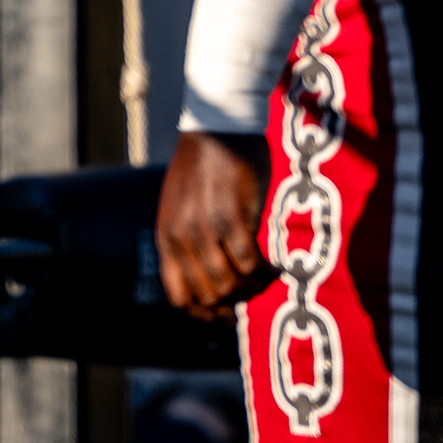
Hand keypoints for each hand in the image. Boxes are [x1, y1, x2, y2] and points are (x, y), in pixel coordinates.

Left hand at [156, 128, 270, 314]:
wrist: (216, 126)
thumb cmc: (203, 167)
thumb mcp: (181, 208)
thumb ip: (189, 242)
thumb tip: (213, 283)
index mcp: (166, 238)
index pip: (180, 299)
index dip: (205, 315)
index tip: (228, 315)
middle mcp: (181, 238)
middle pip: (209, 296)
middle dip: (235, 301)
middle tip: (254, 291)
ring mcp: (205, 229)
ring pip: (230, 284)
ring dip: (253, 288)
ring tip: (266, 277)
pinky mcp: (231, 217)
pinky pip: (250, 263)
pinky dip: (266, 272)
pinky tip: (276, 266)